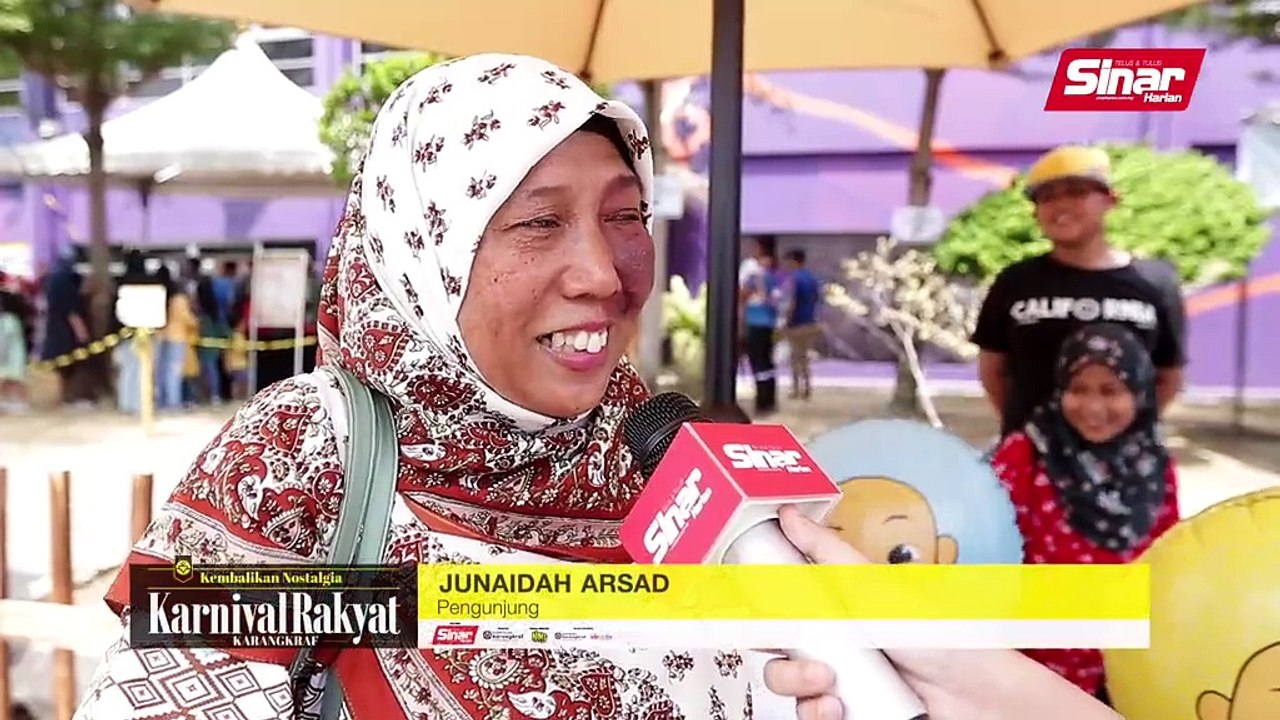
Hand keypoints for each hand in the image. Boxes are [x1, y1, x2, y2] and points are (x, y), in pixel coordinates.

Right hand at [762, 506, 1120, 719]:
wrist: (975, 697)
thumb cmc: (938, 637)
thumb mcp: (873, 586)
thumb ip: (826, 553)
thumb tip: (789, 514)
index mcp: (832, 607)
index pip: (778, 600)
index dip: (758, 602)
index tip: (745, 599)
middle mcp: (830, 643)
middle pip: (770, 644)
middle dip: (772, 646)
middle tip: (797, 646)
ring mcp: (836, 682)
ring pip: (783, 683)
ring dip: (795, 682)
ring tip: (828, 683)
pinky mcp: (843, 712)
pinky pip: (805, 714)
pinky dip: (815, 711)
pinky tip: (838, 706)